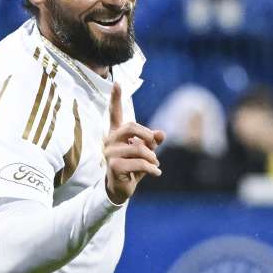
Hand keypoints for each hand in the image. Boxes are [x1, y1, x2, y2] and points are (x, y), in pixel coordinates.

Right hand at [104, 83, 165, 203]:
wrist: (121, 189)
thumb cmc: (133, 168)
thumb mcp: (146, 152)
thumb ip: (153, 141)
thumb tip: (162, 133)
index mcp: (116, 134)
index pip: (115, 113)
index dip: (115, 98)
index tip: (116, 83)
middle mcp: (110, 141)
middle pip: (130, 126)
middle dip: (147, 135)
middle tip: (154, 144)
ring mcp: (110, 153)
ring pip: (138, 148)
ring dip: (152, 157)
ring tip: (156, 164)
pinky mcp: (114, 166)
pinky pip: (139, 163)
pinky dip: (151, 168)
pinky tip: (156, 173)